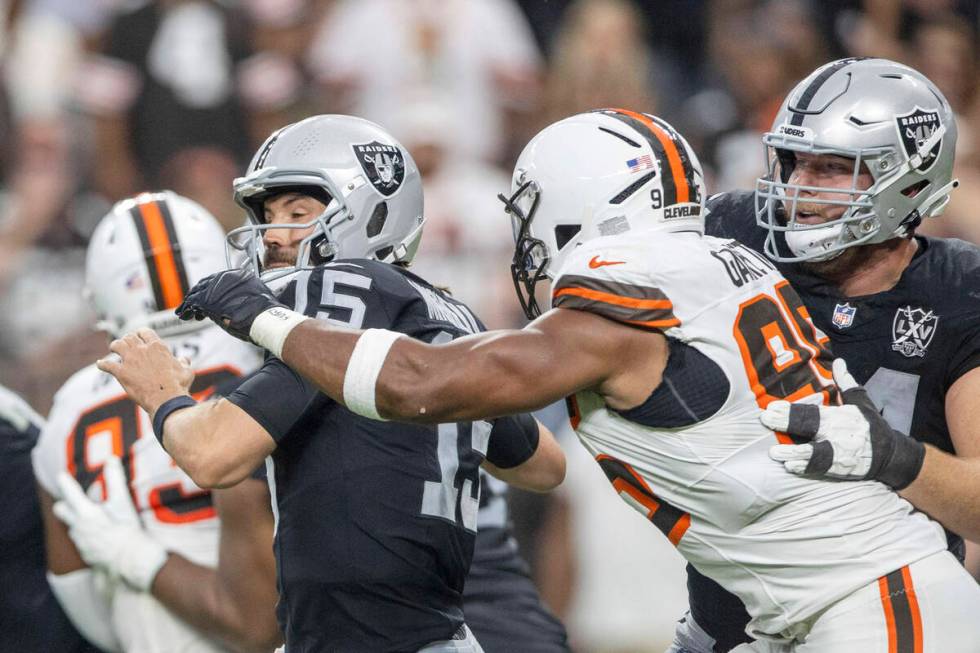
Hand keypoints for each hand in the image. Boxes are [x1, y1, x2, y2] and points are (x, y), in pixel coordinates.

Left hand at [53, 456, 168, 590]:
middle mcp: (77, 527)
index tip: (61, 475)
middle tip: (68, 500)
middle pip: (62, 511)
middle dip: (63, 504)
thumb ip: (115, 479)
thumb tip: (110, 458)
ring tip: (89, 517)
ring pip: (73, 526)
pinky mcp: (86, 554)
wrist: (129, 560)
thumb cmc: (126, 529)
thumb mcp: (122, 502)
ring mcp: (80, 542)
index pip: (70, 493)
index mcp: (85, 513)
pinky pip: (82, 540)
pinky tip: (99, 536)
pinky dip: (87, 535)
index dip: (65, 482)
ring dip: (78, 520)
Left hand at [96, 328, 193, 416]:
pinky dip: (102, 364)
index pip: (145, 332)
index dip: (141, 333)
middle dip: (127, 339)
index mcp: (158, 347)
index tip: (139, 336)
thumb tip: (184, 359)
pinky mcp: (121, 373)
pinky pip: (107, 365)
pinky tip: (100, 364)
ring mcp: (130, 360)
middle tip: (125, 343)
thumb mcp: (186, 371)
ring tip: (113, 349)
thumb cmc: (179, 385)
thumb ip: (183, 362)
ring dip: (114, 346)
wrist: (167, 399)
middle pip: (129, 337)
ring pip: (117, 345)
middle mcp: (142, 350)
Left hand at [175, 268, 283, 341]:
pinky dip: (187, 309)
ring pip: (197, 292)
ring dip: (190, 304)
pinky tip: (185, 315)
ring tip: (185, 313)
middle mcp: (226, 277)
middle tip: (190, 306)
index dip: (208, 289)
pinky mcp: (209, 300)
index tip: (204, 298)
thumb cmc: (265, 313)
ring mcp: (217, 288)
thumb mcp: (254, 297)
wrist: (267, 320)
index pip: (217, 280)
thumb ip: (240, 295)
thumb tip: (229, 302)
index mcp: (239, 275)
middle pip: (205, 284)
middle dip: (196, 295)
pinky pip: (192, 302)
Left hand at [763, 358, 925, 489]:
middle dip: (785, 422)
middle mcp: (836, 433)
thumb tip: (838, 361)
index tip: (771, 407)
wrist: (891, 454)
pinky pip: (821, 469)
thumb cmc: (871, 426)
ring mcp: (838, 452)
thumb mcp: (861, 402)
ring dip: (793, 453)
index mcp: (838, 416)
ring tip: (774, 453)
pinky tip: (791, 467)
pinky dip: (806, 468)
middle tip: (765, 419)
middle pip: (808, 426)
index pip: (811, 410)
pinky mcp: (840, 469)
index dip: (790, 409)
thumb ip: (846, 383)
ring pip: (813, 453)